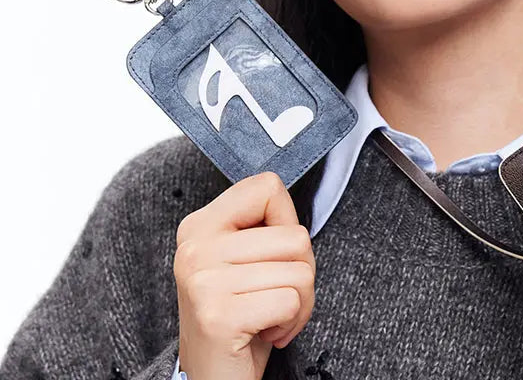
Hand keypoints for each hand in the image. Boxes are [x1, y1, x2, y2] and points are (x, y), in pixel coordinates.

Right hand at [173, 171, 315, 379]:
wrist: (212, 379)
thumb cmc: (240, 316)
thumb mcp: (243, 260)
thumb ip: (262, 226)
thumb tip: (286, 197)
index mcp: (200, 225)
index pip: (267, 186)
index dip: (286, 220)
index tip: (272, 253)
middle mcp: (195, 247)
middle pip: (295, 235)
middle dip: (302, 271)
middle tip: (275, 295)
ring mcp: (204, 281)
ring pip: (300, 270)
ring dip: (299, 302)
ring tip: (271, 315)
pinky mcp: (219, 315)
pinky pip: (290, 301)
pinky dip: (291, 322)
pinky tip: (266, 332)